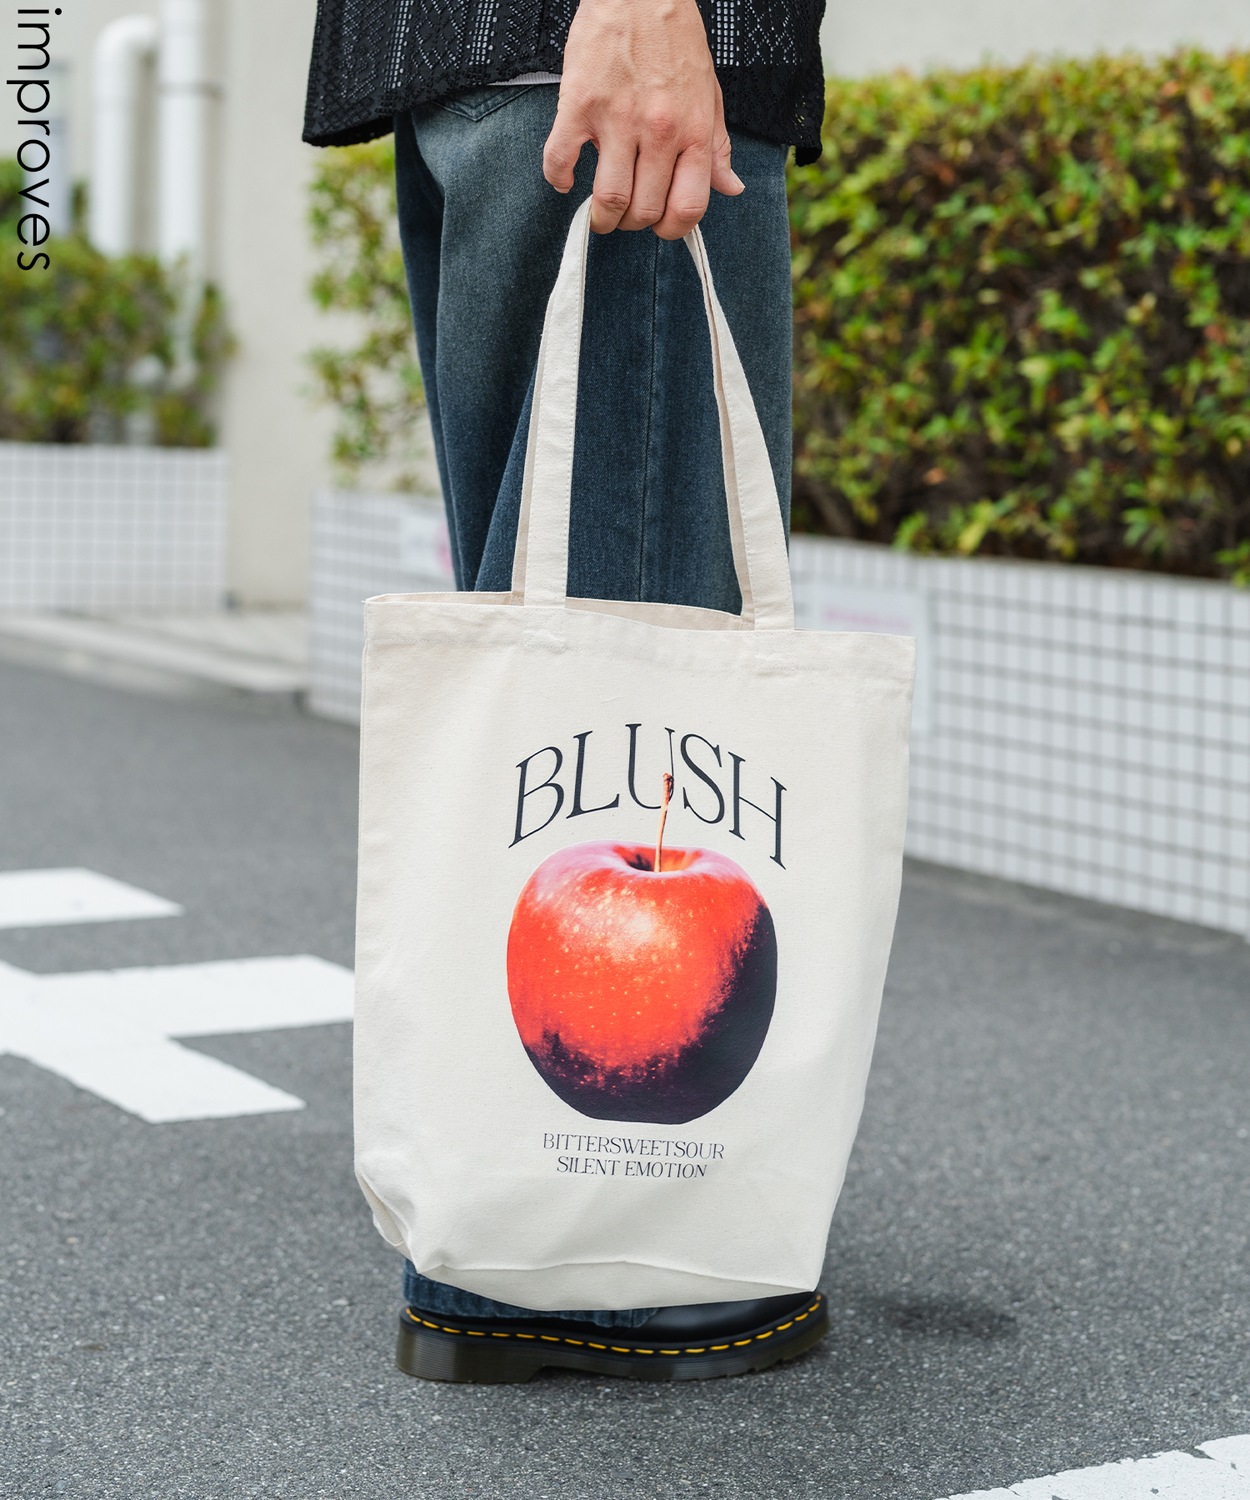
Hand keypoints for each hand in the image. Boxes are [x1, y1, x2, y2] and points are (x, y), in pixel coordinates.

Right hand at [542, 0, 743, 239]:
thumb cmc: (674, 38)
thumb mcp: (709, 93)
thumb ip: (717, 146)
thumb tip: (730, 188)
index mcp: (693, 130)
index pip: (688, 207)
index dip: (673, 231)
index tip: (660, 227)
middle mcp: (659, 130)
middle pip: (645, 210)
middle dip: (633, 224)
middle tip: (626, 213)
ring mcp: (616, 119)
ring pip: (608, 197)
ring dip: (601, 216)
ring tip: (599, 211)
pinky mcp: (578, 104)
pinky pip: (560, 160)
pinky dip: (558, 179)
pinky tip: (565, 178)